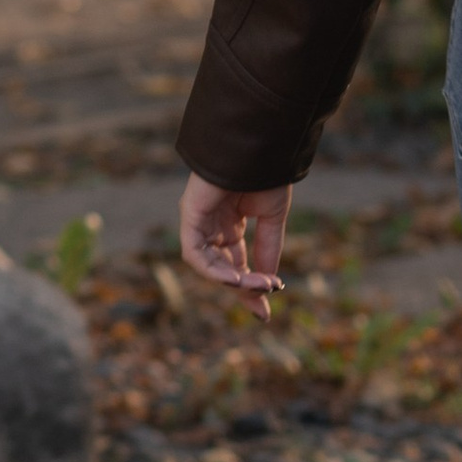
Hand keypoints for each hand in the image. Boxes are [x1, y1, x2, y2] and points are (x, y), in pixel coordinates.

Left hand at [181, 173, 291, 305]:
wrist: (256, 148)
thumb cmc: (264, 174)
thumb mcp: (272, 218)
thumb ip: (268, 250)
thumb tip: (270, 283)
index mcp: (230, 225)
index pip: (237, 265)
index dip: (251, 288)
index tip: (265, 313)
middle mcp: (212, 227)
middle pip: (223, 270)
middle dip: (243, 292)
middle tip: (262, 310)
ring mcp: (199, 223)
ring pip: (209, 266)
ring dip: (233, 282)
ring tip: (258, 286)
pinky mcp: (189, 218)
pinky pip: (195, 254)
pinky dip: (214, 270)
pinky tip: (236, 278)